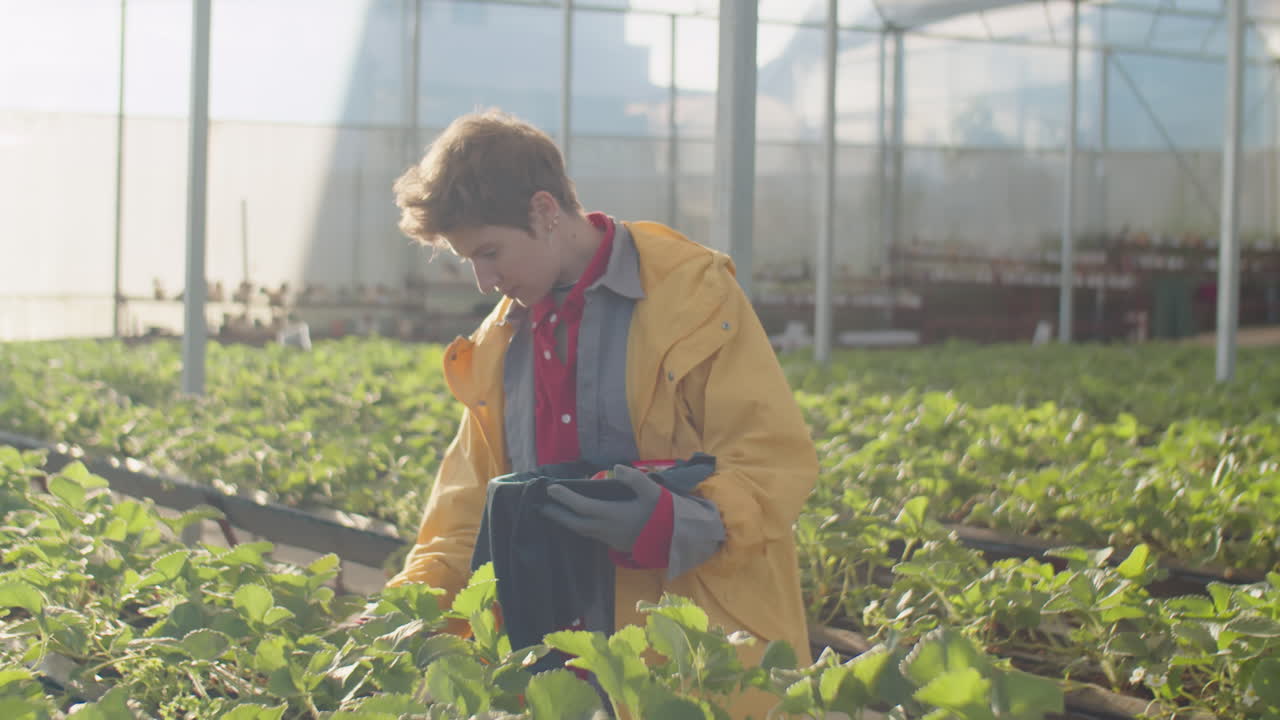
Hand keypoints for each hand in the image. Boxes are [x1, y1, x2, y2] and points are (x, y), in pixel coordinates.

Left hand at [540, 464, 661, 551]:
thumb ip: (635, 479)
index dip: (565, 498)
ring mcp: (610, 539)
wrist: (675, 540)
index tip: (550, 488)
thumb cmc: (664, 514)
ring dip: (565, 521)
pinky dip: (578, 525)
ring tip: (552, 511)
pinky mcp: (614, 543)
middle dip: (557, 513)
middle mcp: (607, 530)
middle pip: (575, 523)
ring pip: (581, 530)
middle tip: (540, 505)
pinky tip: (575, 519)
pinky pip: (589, 534)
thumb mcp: (654, 492)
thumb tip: (617, 467)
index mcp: (614, 516)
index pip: (583, 507)